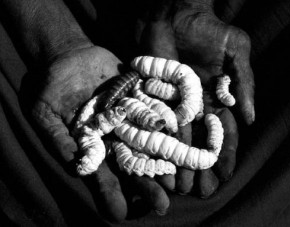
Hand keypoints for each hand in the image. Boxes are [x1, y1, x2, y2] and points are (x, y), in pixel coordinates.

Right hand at [21, 45, 171, 220]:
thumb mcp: (46, 114)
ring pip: (148, 140)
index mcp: (93, 145)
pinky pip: (154, 109)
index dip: (110, 192)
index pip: (103, 173)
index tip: (119, 213)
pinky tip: (182, 136)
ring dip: (163, 158)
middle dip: (146, 183)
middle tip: (162, 204)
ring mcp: (129, 117)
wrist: (68, 57)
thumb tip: (75, 166)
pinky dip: (167, 121)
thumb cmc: (51, 87)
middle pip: (132, 162)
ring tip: (177, 178)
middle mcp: (115, 135)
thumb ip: (60, 140)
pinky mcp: (139, 96)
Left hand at [135, 0, 241, 196]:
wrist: (176, 14)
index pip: (224, 132)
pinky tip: (159, 162)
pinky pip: (157, 124)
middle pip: (200, 142)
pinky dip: (159, 143)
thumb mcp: (236, 51)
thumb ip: (244, 82)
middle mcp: (196, 105)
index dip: (225, 154)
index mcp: (217, 98)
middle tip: (201, 191)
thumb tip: (250, 118)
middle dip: (201, 166)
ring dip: (180, 162)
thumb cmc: (209, 30)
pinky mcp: (155, 96)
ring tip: (180, 187)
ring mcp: (174, 103)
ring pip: (178, 139)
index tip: (223, 175)